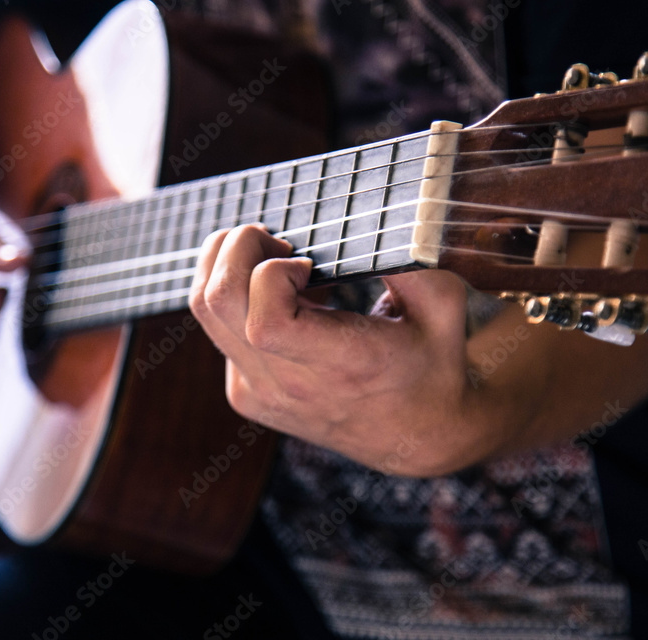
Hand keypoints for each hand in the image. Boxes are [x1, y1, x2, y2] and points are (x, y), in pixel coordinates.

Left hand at [189, 224, 491, 476]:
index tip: (308, 262)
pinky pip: (215, 328)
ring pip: (203, 310)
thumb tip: (378, 211)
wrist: (413, 436)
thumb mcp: (444, 305)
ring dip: (228, 265)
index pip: (265, 321)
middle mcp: (289, 386)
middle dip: (237, 246)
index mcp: (343, 367)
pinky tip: (285, 300)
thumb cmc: (432, 362)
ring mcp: (259, 393)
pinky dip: (236, 296)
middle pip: (216, 301)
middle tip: (280, 243)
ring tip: (277, 262)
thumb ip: (413, 257)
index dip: (272, 272)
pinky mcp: (243, 394)